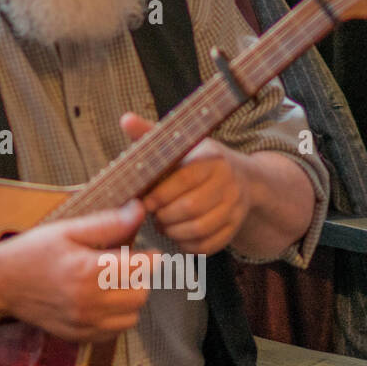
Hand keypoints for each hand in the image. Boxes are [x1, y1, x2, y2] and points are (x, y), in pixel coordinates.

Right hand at [0, 200, 156, 341]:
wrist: (1, 283)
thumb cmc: (32, 251)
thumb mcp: (67, 229)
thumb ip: (107, 223)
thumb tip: (138, 210)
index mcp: (88, 270)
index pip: (142, 267)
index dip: (150, 257)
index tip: (146, 251)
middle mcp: (89, 301)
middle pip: (141, 293)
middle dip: (140, 277)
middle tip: (125, 265)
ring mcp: (84, 323)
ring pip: (132, 316)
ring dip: (130, 299)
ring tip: (112, 283)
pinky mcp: (80, 336)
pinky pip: (115, 331)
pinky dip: (116, 317)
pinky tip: (101, 300)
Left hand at [120, 112, 250, 255]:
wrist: (241, 179)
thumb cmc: (197, 161)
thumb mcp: (179, 144)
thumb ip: (151, 134)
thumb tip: (125, 119)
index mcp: (212, 160)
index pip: (184, 179)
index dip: (160, 194)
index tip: (144, 201)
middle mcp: (229, 184)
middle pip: (191, 207)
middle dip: (163, 215)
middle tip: (150, 215)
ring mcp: (235, 208)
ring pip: (199, 229)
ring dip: (173, 232)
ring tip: (160, 225)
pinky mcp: (234, 228)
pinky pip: (209, 245)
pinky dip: (187, 246)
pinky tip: (175, 236)